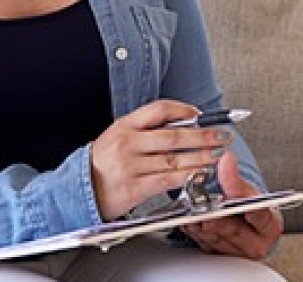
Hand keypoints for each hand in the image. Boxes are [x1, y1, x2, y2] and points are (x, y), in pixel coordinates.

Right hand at [89, 100, 231, 219]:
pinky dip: (187, 176)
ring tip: (217, 155)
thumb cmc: (102, 165)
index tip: (201, 115)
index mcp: (125, 126)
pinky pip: (167, 180)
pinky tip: (199, 173)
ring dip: (201, 157)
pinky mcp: (134, 188)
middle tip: (222, 136)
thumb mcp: (118, 137)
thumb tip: (182, 124)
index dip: (184, 110)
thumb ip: (145, 130)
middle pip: (173, 135)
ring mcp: (130, 166)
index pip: (159, 110)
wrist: (79, 192)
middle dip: (203, 136)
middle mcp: (128, 143)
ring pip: (174, 159)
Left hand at [179, 152, 283, 258]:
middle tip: (203, 208)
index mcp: (270, 226)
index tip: (230, 194)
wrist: (246, 219)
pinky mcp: (220, 256)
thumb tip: (226, 160)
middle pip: (234, 230)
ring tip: (190, 211)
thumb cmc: (252, 204)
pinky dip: (195, 231)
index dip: (244, 204)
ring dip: (201, 224)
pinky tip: (187, 220)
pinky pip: (204, 244)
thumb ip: (236, 178)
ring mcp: (237, 253)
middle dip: (216, 217)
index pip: (259, 215)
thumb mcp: (248, 189)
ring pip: (216, 239)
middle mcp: (256, 245)